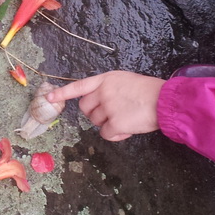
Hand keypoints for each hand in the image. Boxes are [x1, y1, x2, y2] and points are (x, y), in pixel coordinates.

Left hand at [47, 71, 164, 141]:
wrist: (165, 100)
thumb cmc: (149, 91)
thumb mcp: (126, 81)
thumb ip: (110, 89)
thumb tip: (101, 103)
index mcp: (106, 79)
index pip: (79, 86)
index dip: (63, 93)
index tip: (49, 98)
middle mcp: (103, 91)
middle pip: (85, 108)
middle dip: (94, 114)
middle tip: (111, 115)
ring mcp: (108, 107)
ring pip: (95, 122)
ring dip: (107, 124)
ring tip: (126, 119)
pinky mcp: (115, 122)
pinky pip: (105, 134)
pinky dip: (115, 135)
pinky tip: (128, 129)